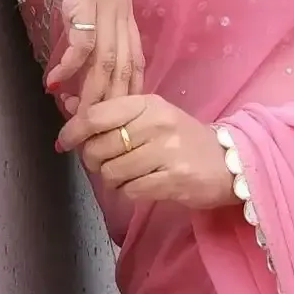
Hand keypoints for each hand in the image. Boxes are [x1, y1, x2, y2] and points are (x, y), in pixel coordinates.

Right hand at [17, 0, 144, 110]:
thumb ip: (80, 21)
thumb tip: (72, 55)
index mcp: (124, 7)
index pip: (134, 60)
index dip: (126, 92)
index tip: (113, 119)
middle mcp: (121, 7)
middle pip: (124, 68)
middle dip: (111, 104)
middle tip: (94, 131)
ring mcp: (104, 3)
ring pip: (106, 62)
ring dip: (90, 95)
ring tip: (75, 118)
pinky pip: (81, 44)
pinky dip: (68, 68)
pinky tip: (55, 85)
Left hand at [55, 93, 236, 210]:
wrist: (228, 161)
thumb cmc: (181, 137)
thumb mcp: (150, 115)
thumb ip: (109, 111)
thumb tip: (67, 102)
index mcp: (148, 103)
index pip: (96, 115)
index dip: (73, 130)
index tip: (64, 142)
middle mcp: (156, 123)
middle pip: (99, 147)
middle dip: (94, 160)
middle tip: (105, 162)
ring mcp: (167, 152)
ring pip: (112, 172)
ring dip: (114, 179)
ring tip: (129, 174)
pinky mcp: (174, 179)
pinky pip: (131, 190)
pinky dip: (131, 191)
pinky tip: (144, 184)